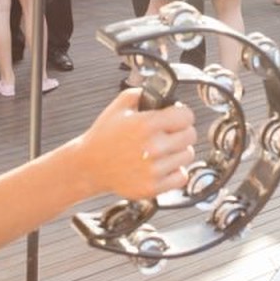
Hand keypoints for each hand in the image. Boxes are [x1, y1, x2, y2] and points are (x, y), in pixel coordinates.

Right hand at [75, 90, 196, 199]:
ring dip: (178, 151)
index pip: (187, 116)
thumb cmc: (104, 137)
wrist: (89, 166)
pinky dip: (175, 171)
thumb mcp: (119, 106)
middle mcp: (152, 147)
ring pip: (188, 155)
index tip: (176, 116)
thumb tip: (164, 93)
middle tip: (168, 133)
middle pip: (190, 136)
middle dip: (181, 131)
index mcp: (146, 124)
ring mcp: (153, 169)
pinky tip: (161, 165)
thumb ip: (143, 94)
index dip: (181, 114)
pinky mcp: (153, 187)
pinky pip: (182, 176)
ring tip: (162, 150)